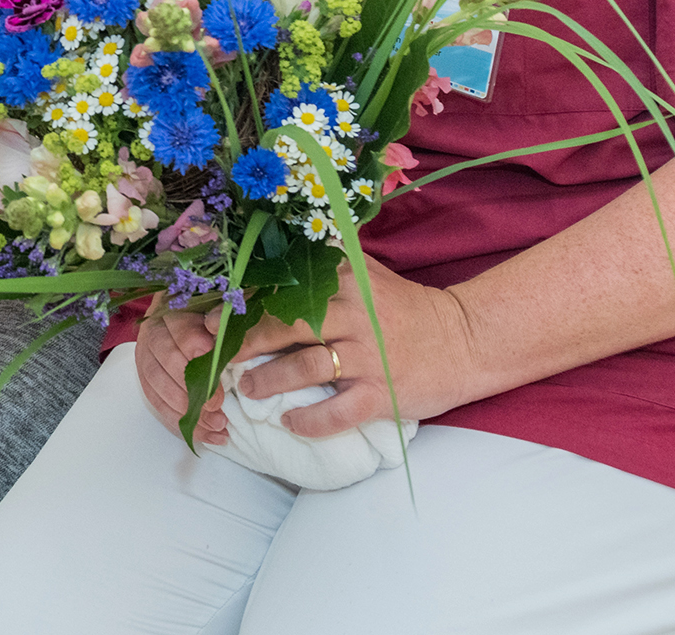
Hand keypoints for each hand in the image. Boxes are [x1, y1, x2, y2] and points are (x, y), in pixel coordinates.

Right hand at [136, 304, 230, 442]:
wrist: (181, 319)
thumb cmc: (208, 318)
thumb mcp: (220, 313)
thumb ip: (225, 324)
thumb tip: (230, 341)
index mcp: (173, 311)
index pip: (181, 329)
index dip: (197, 349)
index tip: (218, 368)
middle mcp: (154, 333)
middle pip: (167, 361)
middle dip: (193, 388)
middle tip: (218, 406)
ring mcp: (146, 358)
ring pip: (158, 387)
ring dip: (188, 411)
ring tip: (218, 425)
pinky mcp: (146, 380)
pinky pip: (158, 405)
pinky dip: (181, 424)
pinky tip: (207, 435)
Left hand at [141, 262, 480, 442]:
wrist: (465, 340)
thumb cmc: (406, 308)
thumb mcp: (367, 273)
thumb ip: (325, 263)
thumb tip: (269, 252)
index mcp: (343, 282)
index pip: (281, 288)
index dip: (241, 303)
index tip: (209, 316)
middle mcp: (353, 314)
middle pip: (283, 326)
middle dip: (242, 342)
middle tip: (213, 355)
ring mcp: (368, 355)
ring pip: (304, 368)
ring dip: (268, 381)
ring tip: (246, 390)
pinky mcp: (383, 392)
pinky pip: (338, 412)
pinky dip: (309, 420)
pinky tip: (288, 422)